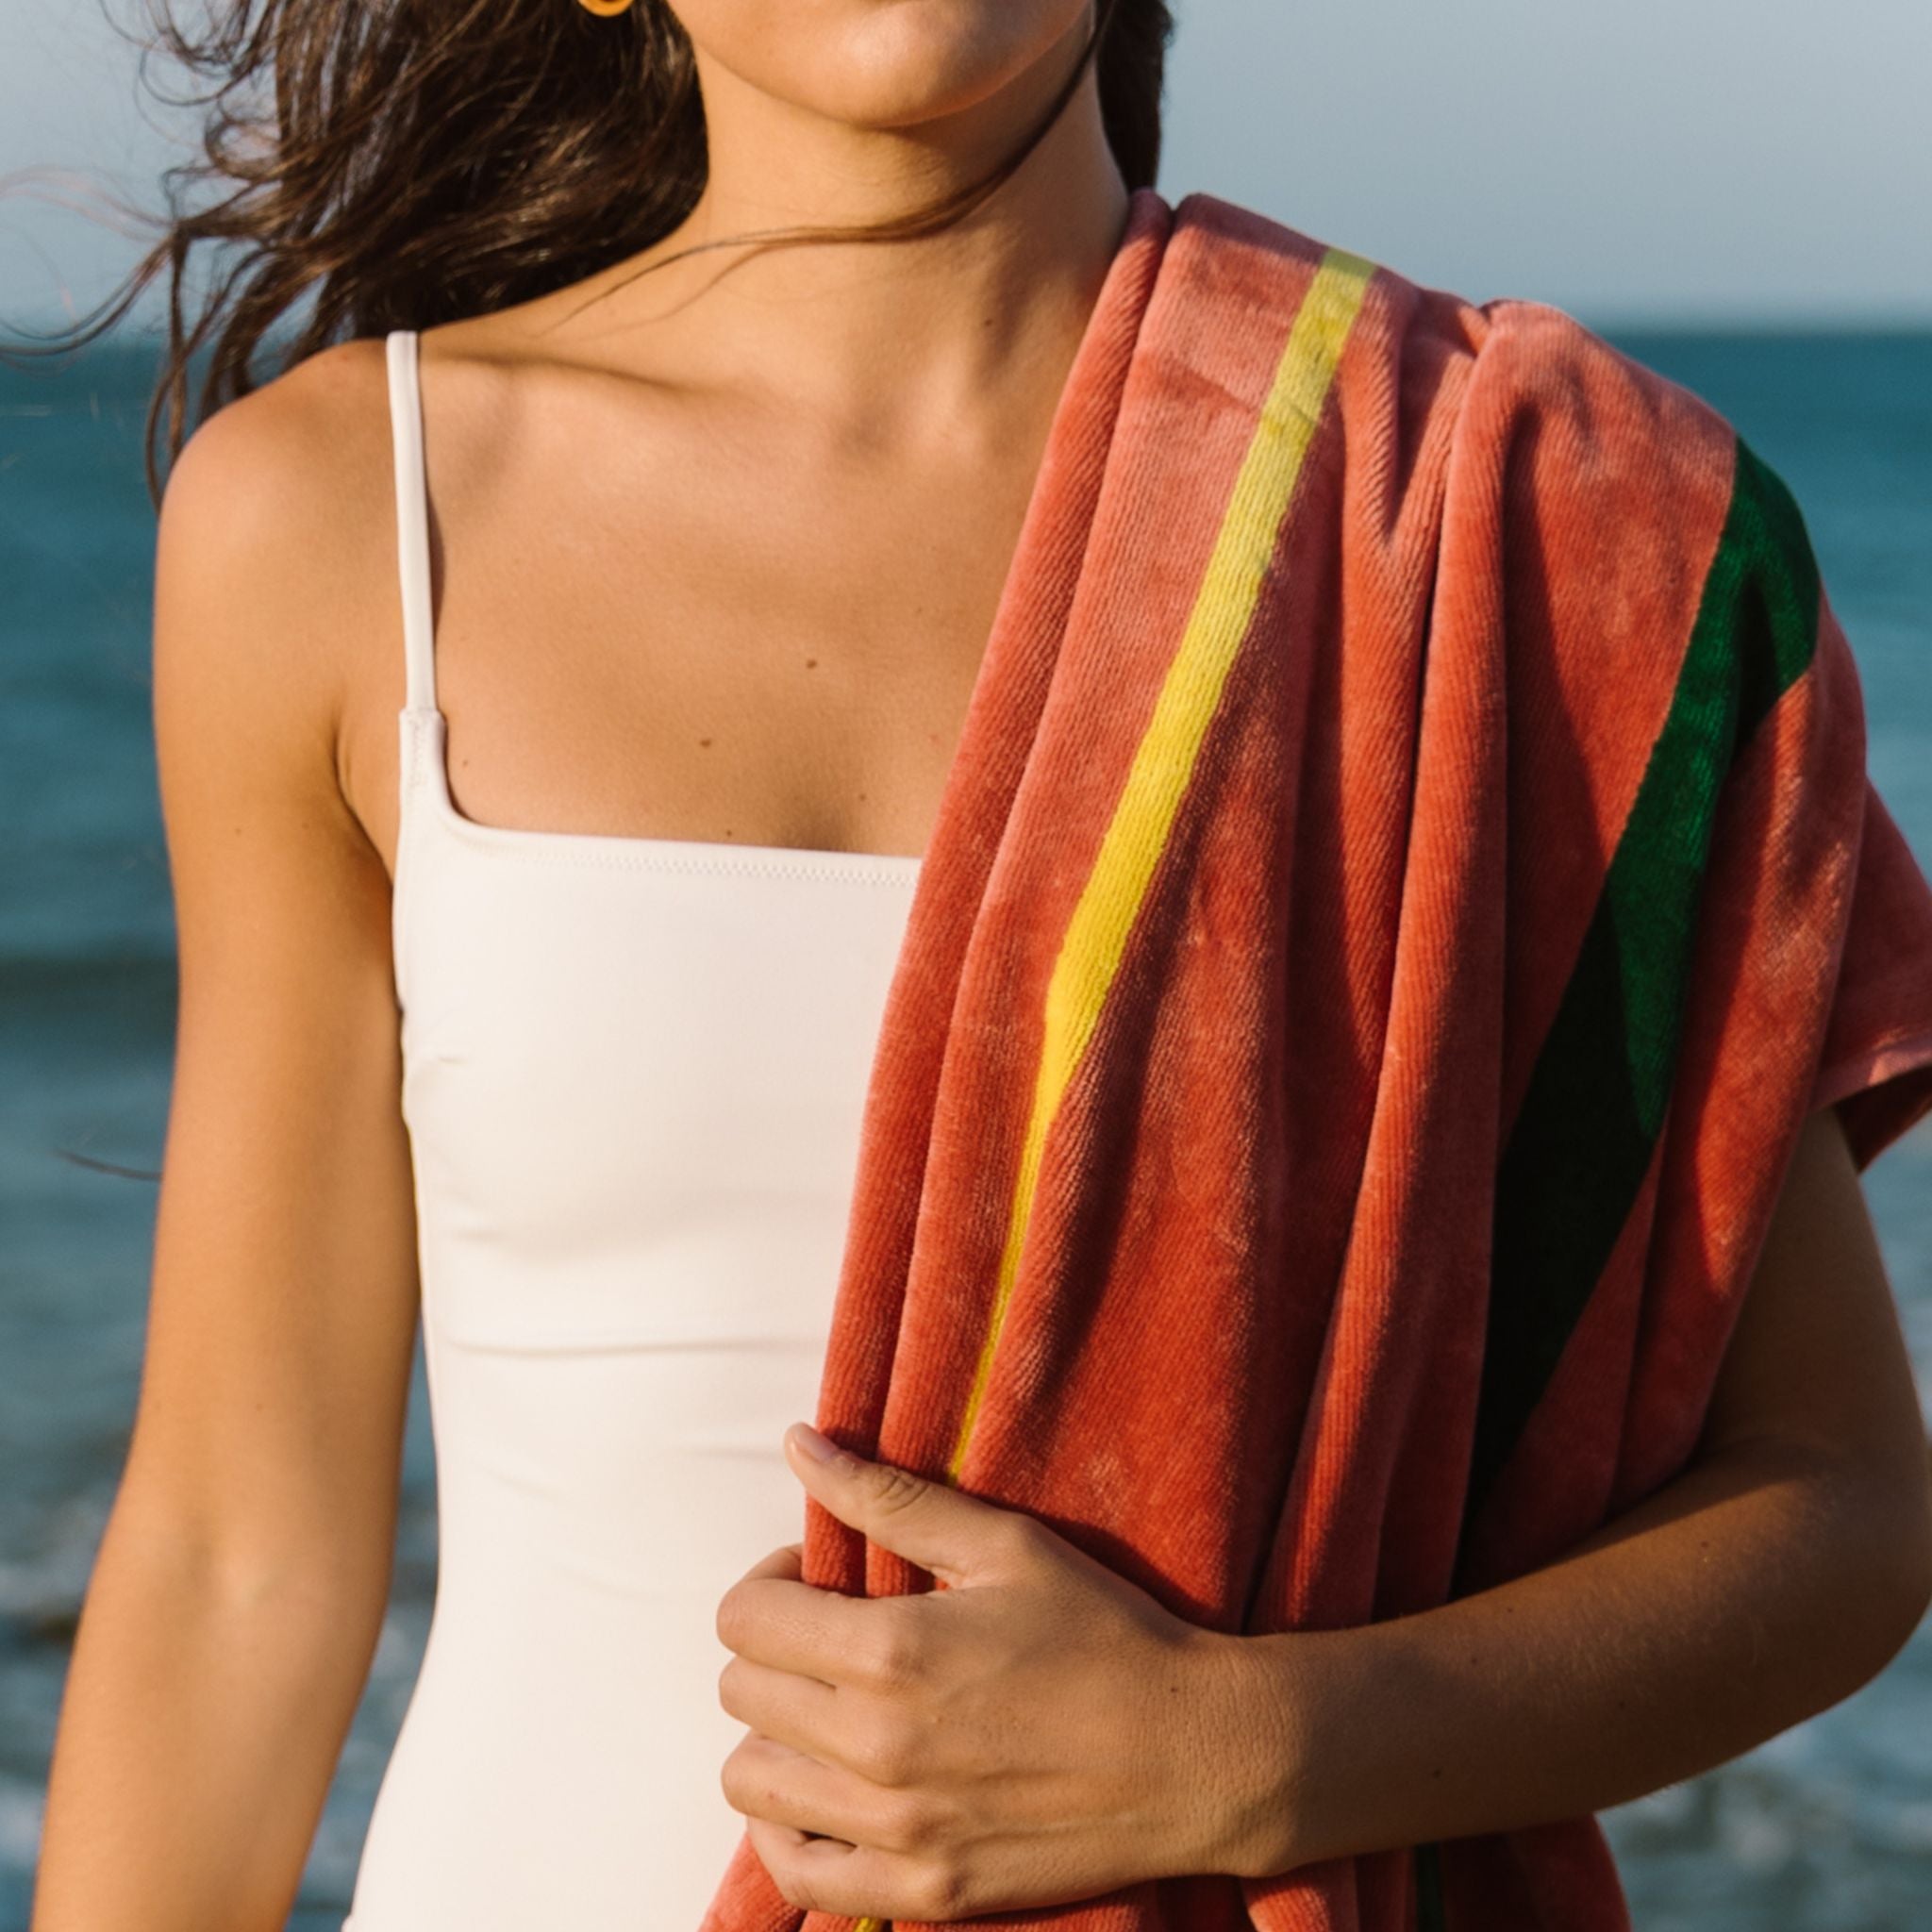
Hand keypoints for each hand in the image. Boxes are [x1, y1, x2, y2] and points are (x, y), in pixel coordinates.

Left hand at [713, 1422, 1273, 1921]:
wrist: (1193, 1755)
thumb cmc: (1104, 1633)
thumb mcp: (1003, 1544)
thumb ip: (888, 1496)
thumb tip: (797, 1443)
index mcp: (891, 1651)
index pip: (743, 1619)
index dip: (771, 1583)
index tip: (821, 1581)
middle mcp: (876, 1747)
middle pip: (741, 1692)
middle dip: (776, 1650)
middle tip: (836, 1639)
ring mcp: (896, 1830)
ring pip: (749, 1781)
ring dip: (775, 1735)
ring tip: (835, 1710)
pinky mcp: (923, 1890)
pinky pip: (795, 1871)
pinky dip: (788, 1828)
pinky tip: (831, 1789)